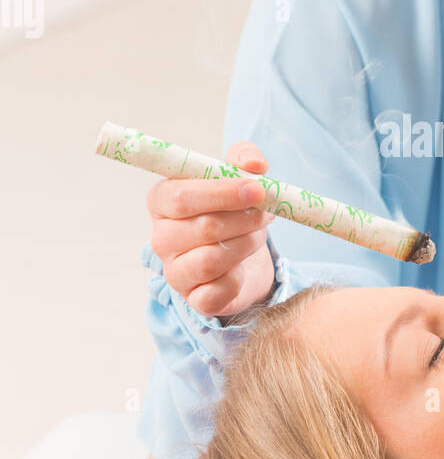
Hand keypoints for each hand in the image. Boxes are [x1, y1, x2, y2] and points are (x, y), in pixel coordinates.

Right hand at [146, 141, 277, 319]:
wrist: (243, 255)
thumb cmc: (233, 209)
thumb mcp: (238, 176)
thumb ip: (244, 159)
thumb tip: (255, 164)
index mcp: (161, 201)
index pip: (181, 197)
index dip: (222, 192)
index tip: (257, 188)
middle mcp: (161, 238)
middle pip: (203, 228)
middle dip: (244, 219)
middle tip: (267, 212)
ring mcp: (174, 271)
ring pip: (211, 260)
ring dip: (246, 244)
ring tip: (258, 234)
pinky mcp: (194, 299)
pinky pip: (219, 290)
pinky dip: (239, 277)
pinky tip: (244, 265)